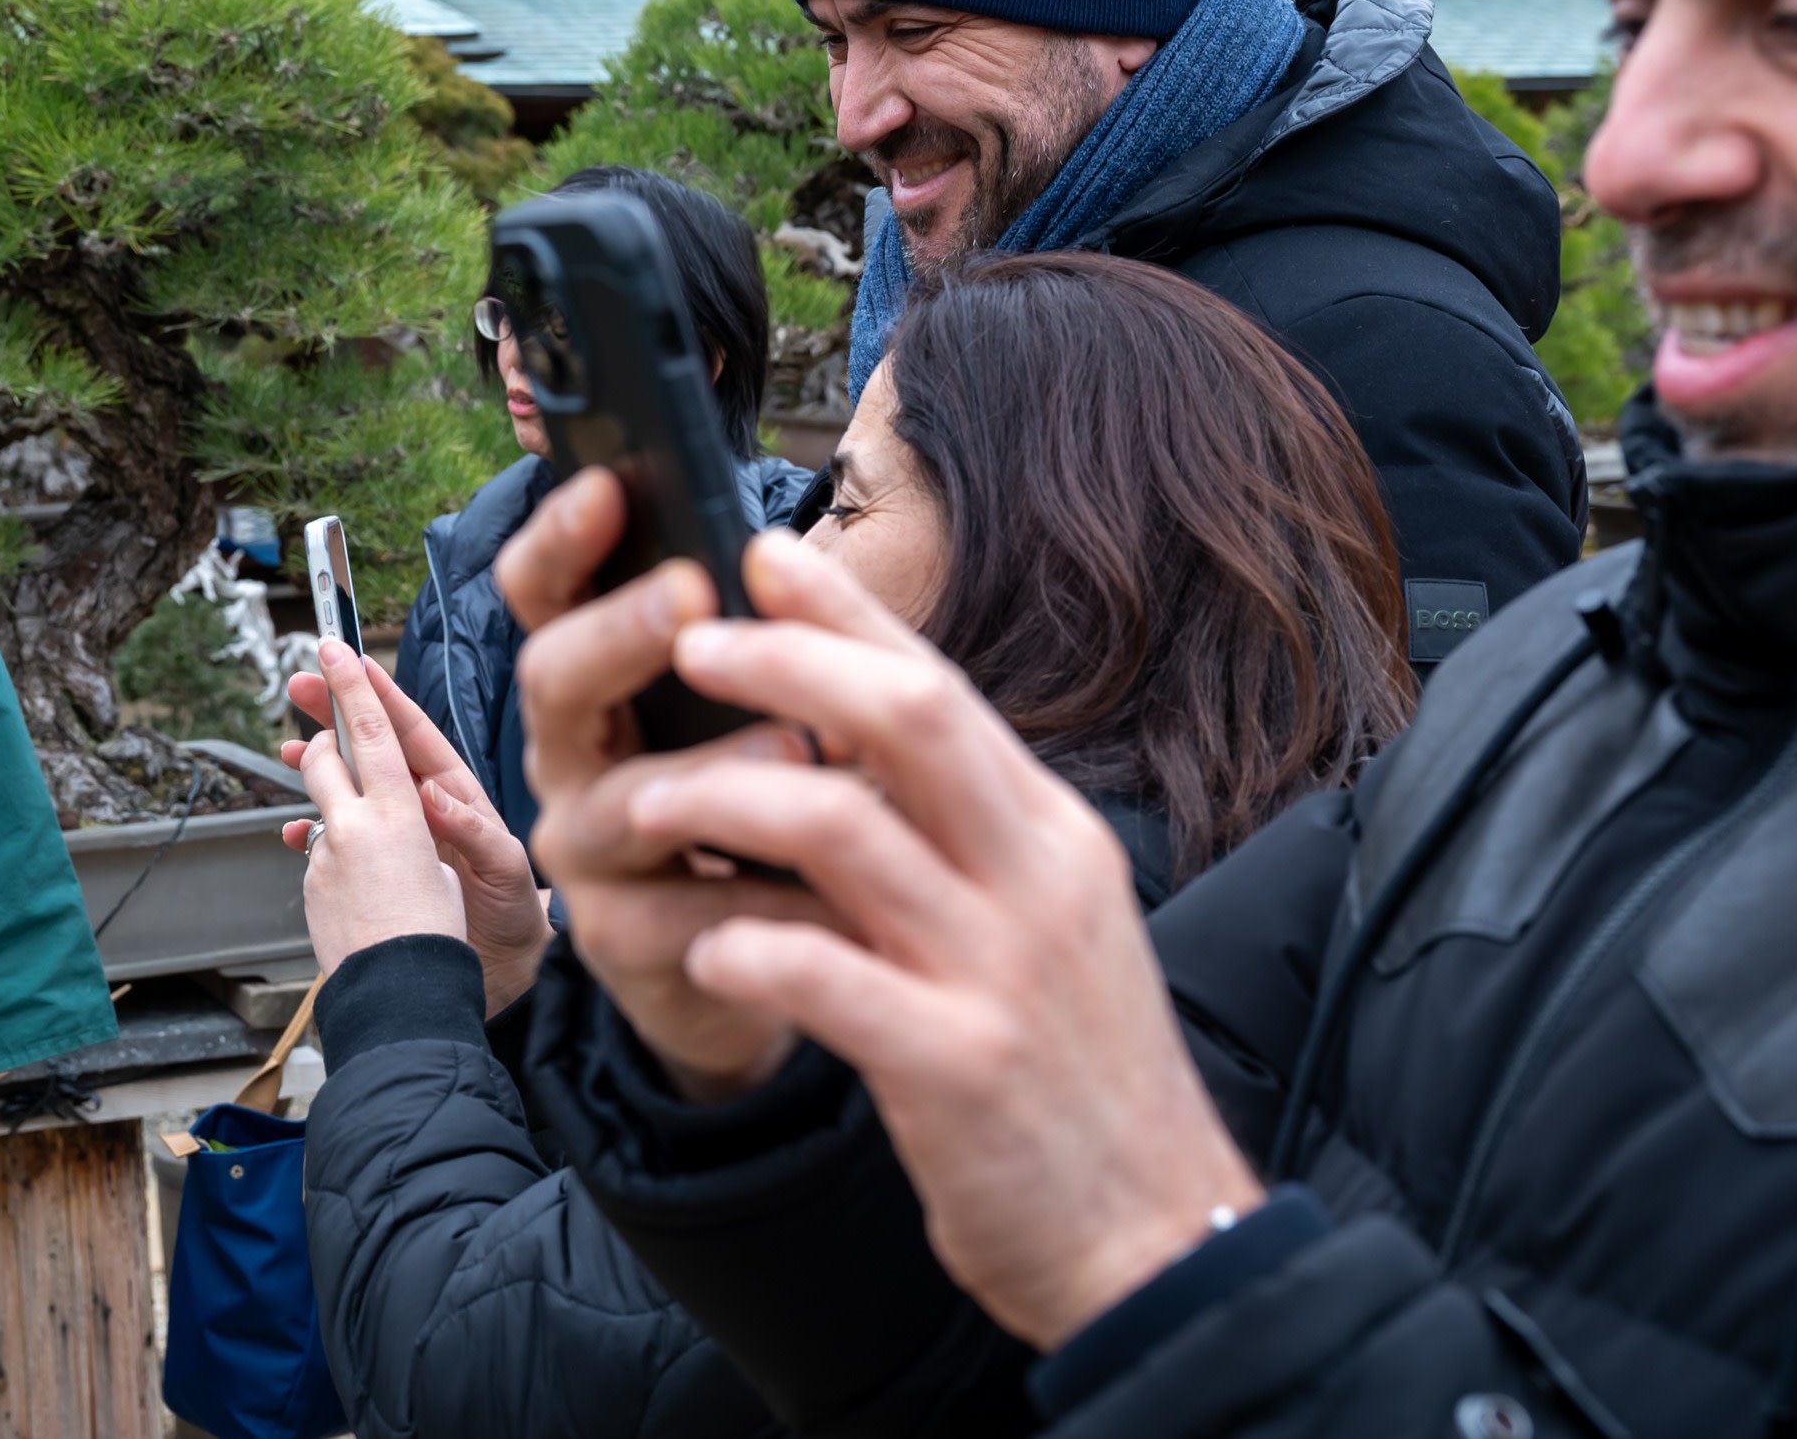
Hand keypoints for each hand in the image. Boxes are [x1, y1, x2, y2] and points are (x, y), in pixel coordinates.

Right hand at [284, 661, 548, 1012]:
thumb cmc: (518, 914)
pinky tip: (291, 829)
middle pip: (374, 749)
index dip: (382, 696)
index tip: (352, 664)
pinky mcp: (384, 868)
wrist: (511, 969)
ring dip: (320, 766)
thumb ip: (474, 832)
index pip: (413, 735)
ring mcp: (401, 836)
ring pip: (353, 788)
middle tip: (301, 687)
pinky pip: (342, 841)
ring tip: (289, 747)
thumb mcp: (505, 870)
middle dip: (338, 714)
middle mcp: (424, 808)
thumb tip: (435, 796)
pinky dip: (313, 832)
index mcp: (455, 795)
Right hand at [496, 469, 828, 1095]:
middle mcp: (567, 759)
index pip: (542, 595)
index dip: (559, 540)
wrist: (782, 969)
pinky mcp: (617, 944)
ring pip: (616, 801)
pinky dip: (753, 896)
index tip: (605, 489)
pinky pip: (671, 916)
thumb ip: (769, 640)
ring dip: (706, 769)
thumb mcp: (772, 711)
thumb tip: (773, 551)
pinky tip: (827, 886)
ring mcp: (581, 854)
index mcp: (596, 685)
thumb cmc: (771, 814)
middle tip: (692, 592)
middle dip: (619, 631)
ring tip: (795, 743)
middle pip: (551, 679)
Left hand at [627, 530, 1260, 1350]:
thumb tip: (863, 737)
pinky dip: (749, 949)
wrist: (1153, 1244)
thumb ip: (965, 837)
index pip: (943, 688)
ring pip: (847, 831)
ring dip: (727, 799)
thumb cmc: (1073, 1078)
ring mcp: (1001, 971)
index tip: (761, 552)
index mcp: (1050, 838)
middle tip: (687, 639)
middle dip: (786, 661)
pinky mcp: (957, 1067)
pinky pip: (827, 976)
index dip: (848, 614)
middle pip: (907, 720)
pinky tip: (701, 955)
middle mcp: (1037, 880)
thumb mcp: (1042, 929)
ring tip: (643, 803)